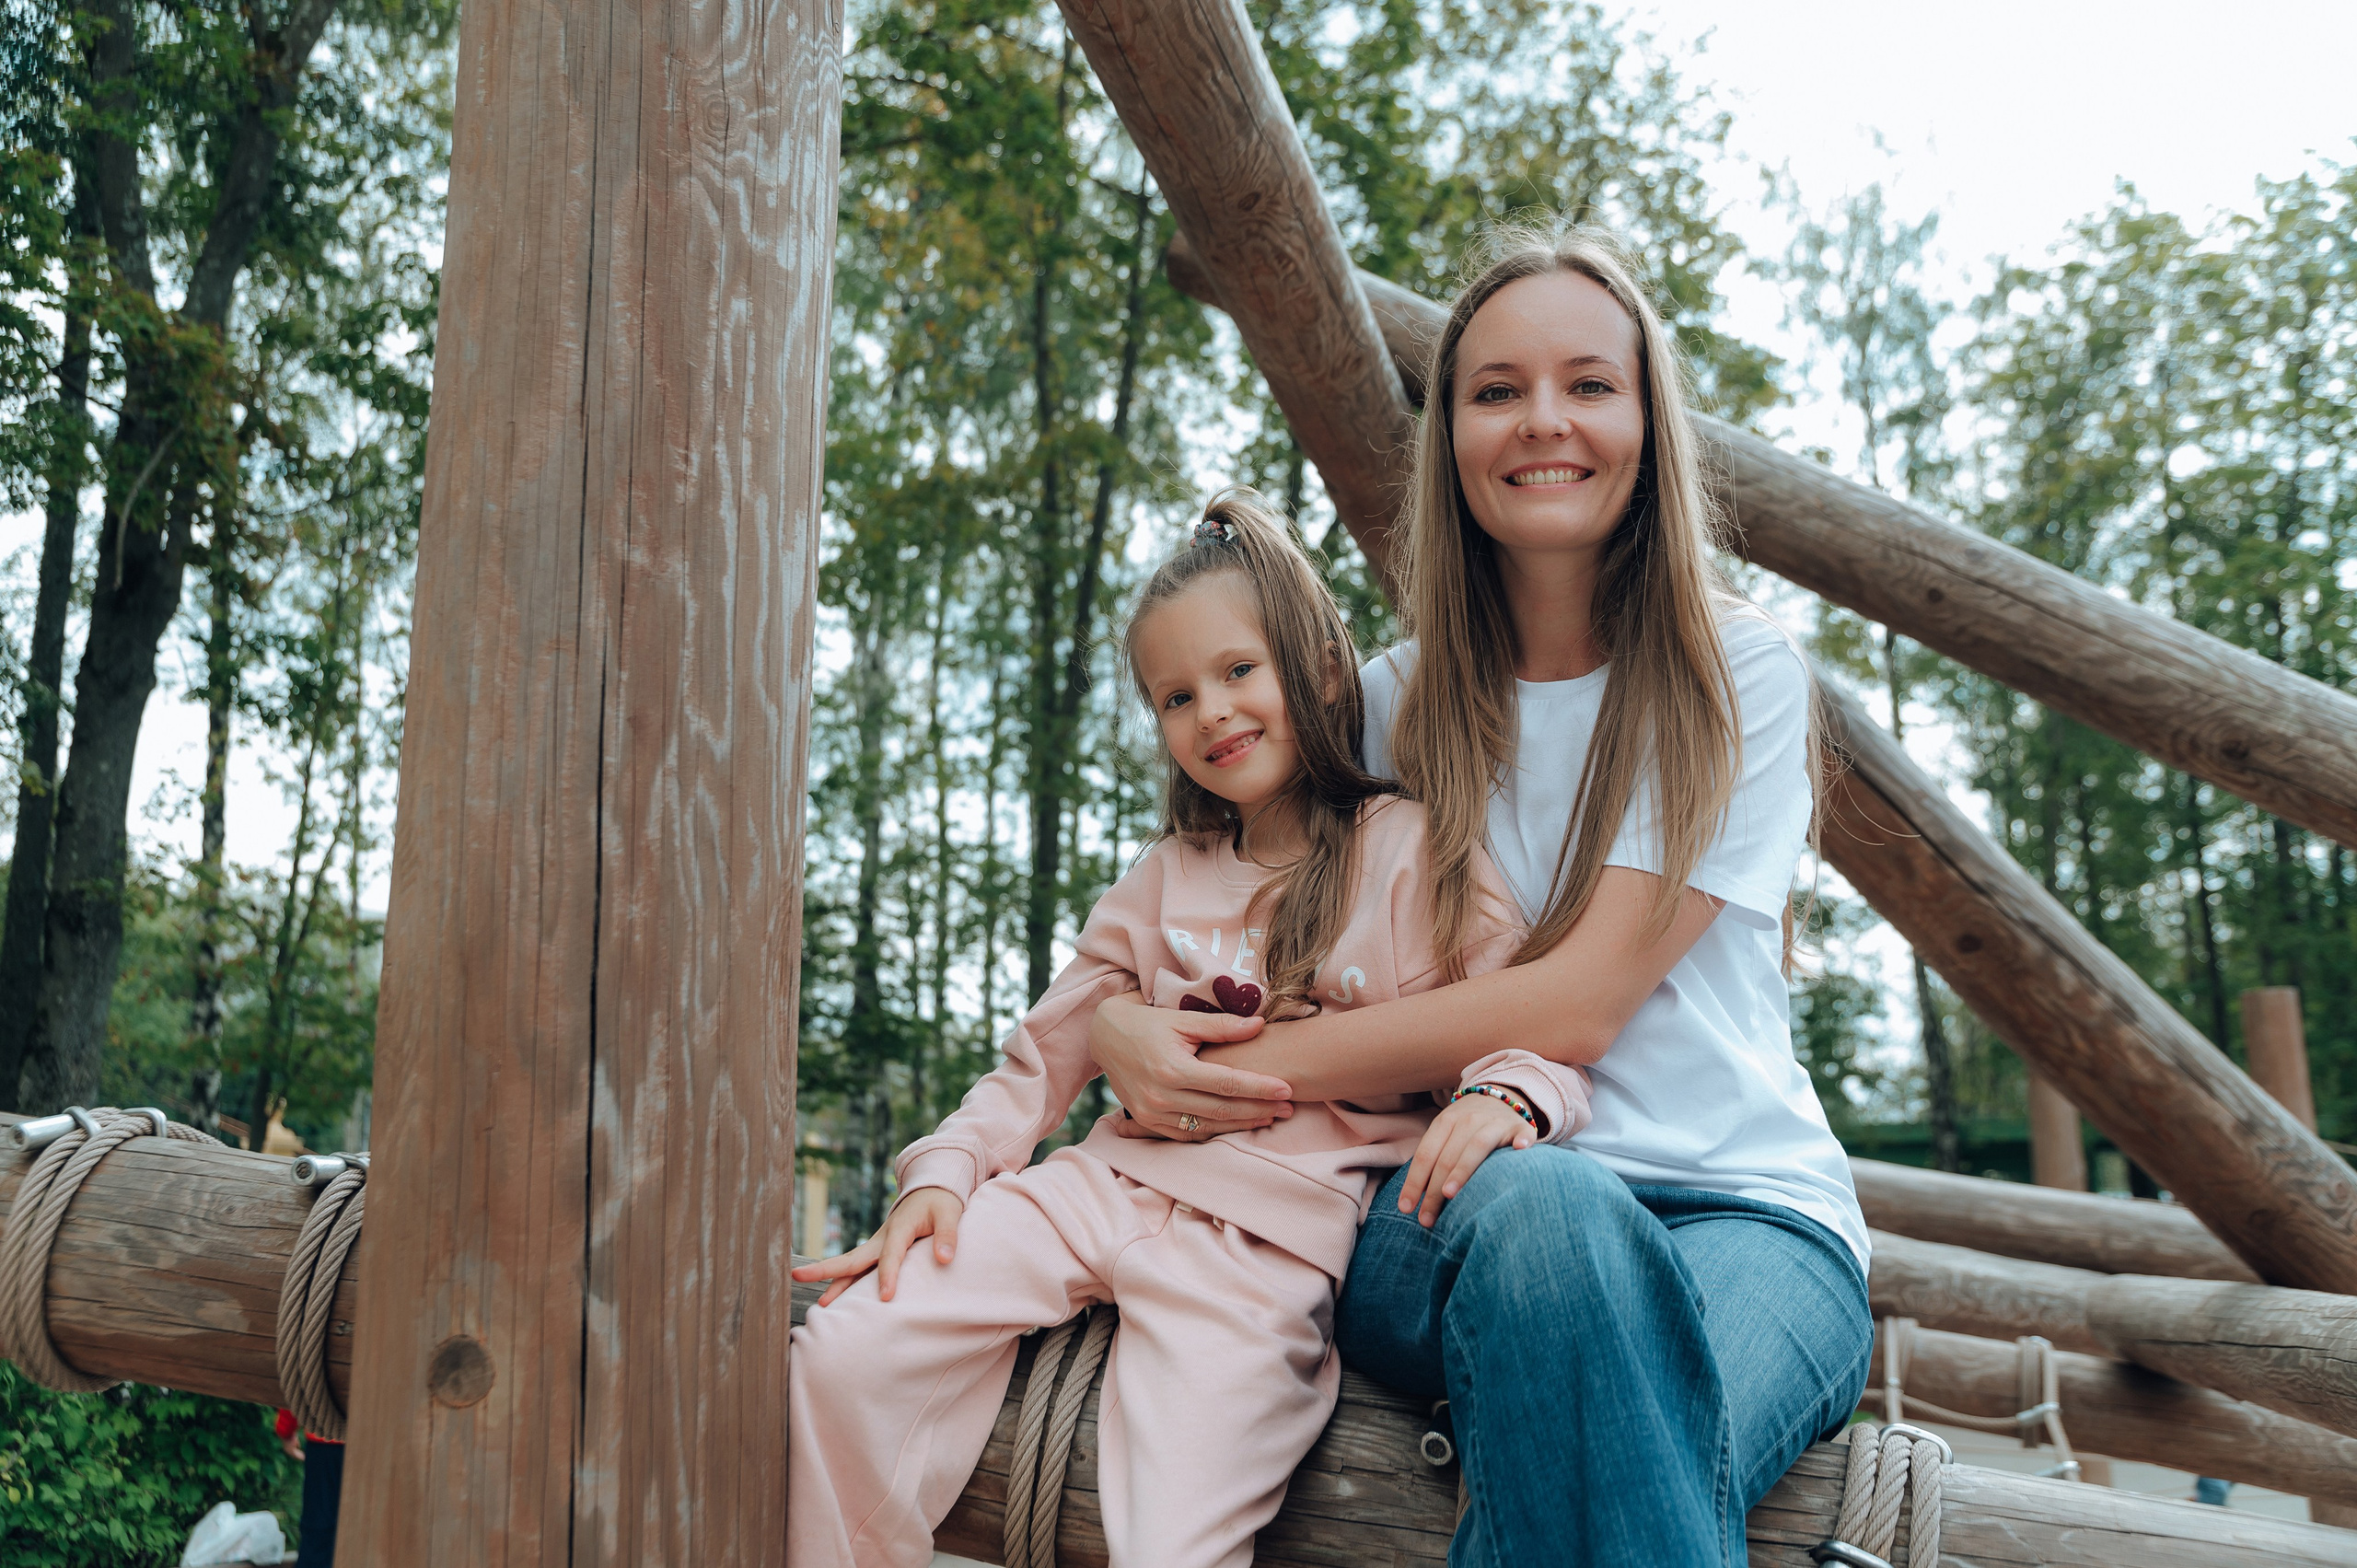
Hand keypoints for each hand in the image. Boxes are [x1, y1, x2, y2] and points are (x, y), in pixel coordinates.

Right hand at [791, 1187, 964, 1307]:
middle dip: (826, 1270)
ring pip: (851, 1266)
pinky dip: (846, 1283)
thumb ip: (947, 1235)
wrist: (930, 1191)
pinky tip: (837, 1301)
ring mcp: (876, 1246)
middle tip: (798, 1276)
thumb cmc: (940, 1203)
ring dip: (833, 1282)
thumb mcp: (949, 1213)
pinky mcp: (877, 1252)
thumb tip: (944, 1259)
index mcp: (899, 1229)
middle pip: (852, 1258)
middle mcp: (881, 1239)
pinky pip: (859, 1270)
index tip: (884, 1297)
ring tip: (819, 1305)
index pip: (891, 1255)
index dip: (887, 1275)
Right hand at [1090, 994, 1293, 1141]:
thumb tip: (1259, 1025)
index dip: (1259, 1088)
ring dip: (1241, 1124)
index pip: (1227, 1083)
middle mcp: (1161, 1096)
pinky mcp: (1147, 1123)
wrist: (1106, 1037)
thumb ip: (1221, 1026)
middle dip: (1258, 1110)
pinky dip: (1214, 1132)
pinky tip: (1237, 1126)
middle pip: (1221, 1109)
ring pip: (1207, 1127)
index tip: (1287, 1089)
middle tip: (1288, 1108)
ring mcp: (1152, 1114)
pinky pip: (1187, 1135)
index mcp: (1172, 1069)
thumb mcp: (1183, 1019)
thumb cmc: (1149, 1024)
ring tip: (1270, 1118)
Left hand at [1397, 1093, 1534, 1227]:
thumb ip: (1433, 1160)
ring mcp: (1495, 1122)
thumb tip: (1413, 1199)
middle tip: (1426, 1220)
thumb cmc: (1465, 1128)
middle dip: (1434, 1191)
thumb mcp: (1445, 1134)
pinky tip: (1520, 1150)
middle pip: (1447, 1157)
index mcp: (1445, 1122)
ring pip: (1476, 1146)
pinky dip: (1522, 1141)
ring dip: (1462, 1170)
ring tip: (1449, 1195)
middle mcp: (1468, 1120)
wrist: (1498, 1096)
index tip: (1406, 1208)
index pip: (1426, 1154)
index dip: (1414, 1182)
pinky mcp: (1521, 1126)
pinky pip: (1522, 1133)